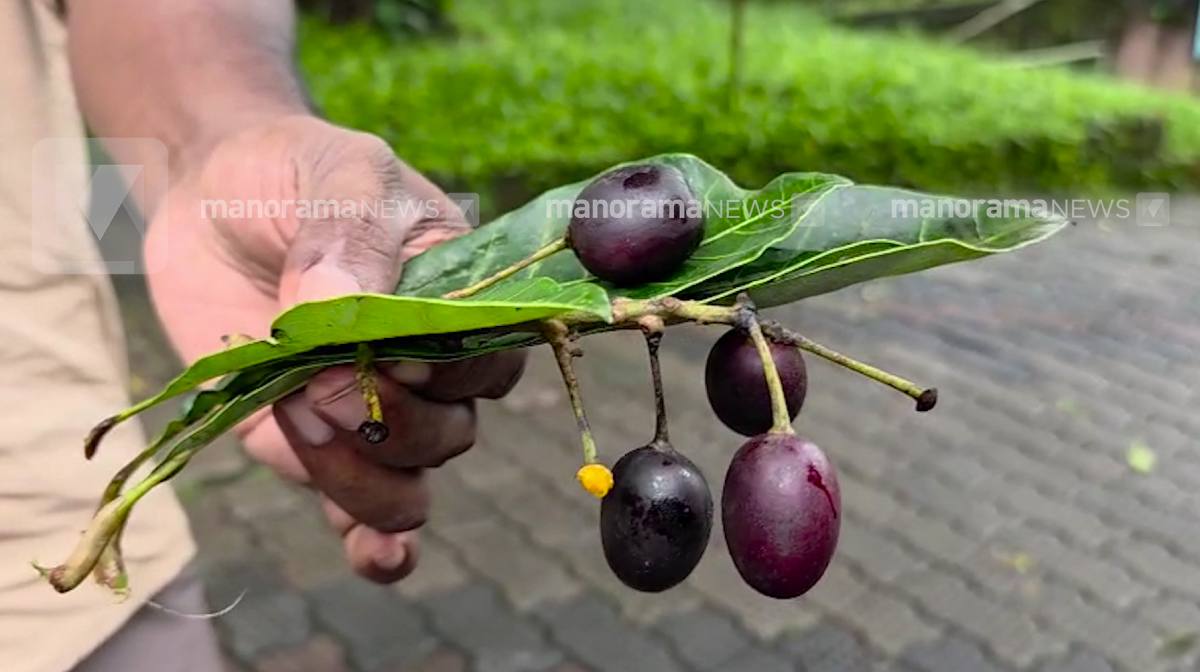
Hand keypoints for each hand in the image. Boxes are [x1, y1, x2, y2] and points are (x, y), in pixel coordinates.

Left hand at [145, 114, 524, 581]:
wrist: (212, 193)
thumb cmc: (296, 172)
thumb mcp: (338, 174)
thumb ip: (349, 235)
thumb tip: (340, 305)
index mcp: (462, 302)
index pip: (491, 361)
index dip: (447, 373)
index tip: (392, 351)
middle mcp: (429, 369)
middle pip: (450, 434)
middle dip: (389, 422)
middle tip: (318, 377)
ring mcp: (372, 413)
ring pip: (410, 486)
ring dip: (362, 477)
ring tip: (299, 417)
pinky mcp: (314, 447)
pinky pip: (365, 515)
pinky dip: (376, 544)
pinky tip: (371, 552)